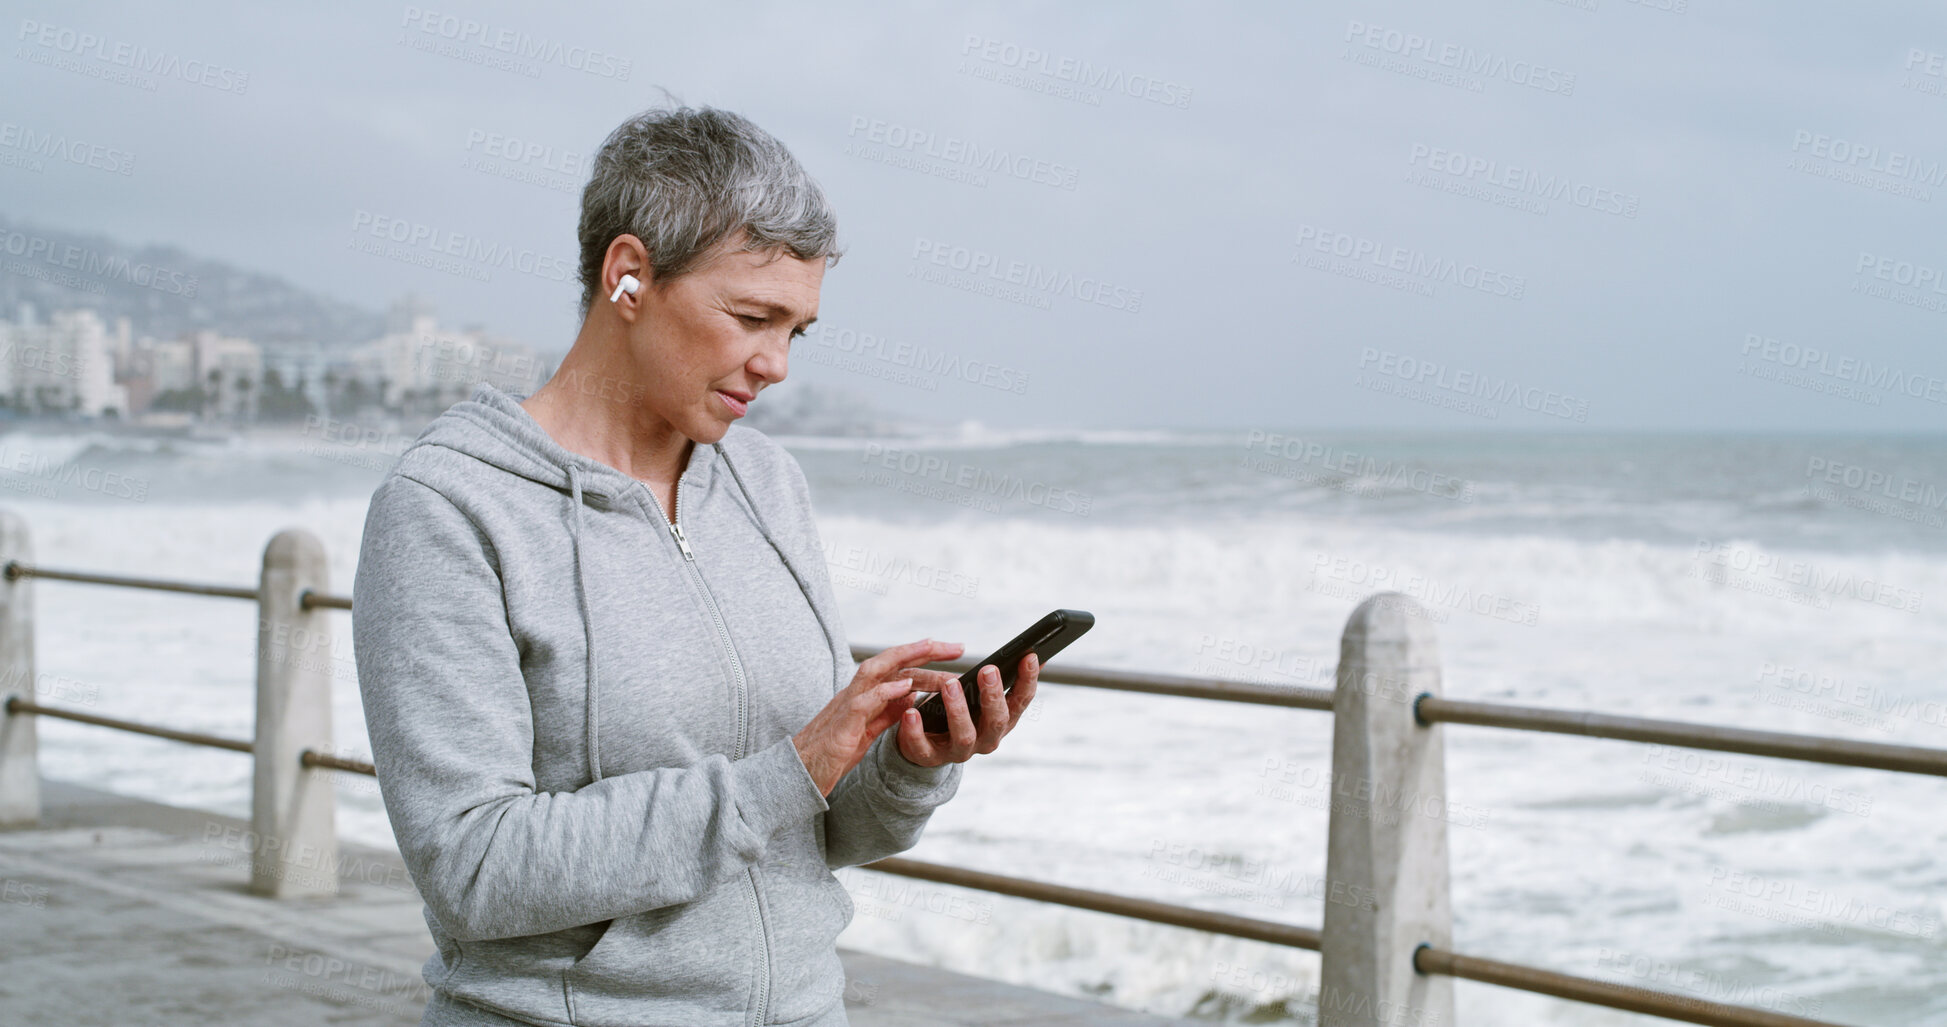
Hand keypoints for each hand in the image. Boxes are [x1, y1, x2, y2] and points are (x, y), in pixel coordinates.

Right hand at [793, 639, 966, 794]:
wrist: (800, 773)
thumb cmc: (833, 751)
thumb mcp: (868, 728)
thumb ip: (888, 711)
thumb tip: (912, 695)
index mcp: (865, 694)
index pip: (898, 668)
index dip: (925, 658)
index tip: (954, 652)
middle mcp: (856, 692)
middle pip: (890, 660)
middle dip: (923, 649)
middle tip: (958, 646)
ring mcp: (847, 705)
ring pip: (874, 670)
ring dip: (905, 657)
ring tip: (932, 648)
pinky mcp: (842, 725)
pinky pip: (863, 701)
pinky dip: (885, 691)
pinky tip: (907, 687)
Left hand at [896, 650, 1038, 767]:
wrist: (926, 744)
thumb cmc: (959, 711)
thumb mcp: (982, 697)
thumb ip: (1002, 679)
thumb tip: (1030, 654)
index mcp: (1001, 721)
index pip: (1020, 701)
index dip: (1028, 680)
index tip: (1029, 657)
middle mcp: (986, 739)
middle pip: (997, 721)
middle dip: (994, 695)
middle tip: (988, 670)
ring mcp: (959, 751)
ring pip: (965, 736)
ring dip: (958, 710)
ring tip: (950, 684)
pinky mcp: (930, 757)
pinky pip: (923, 747)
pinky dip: (917, 731)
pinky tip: (912, 712)